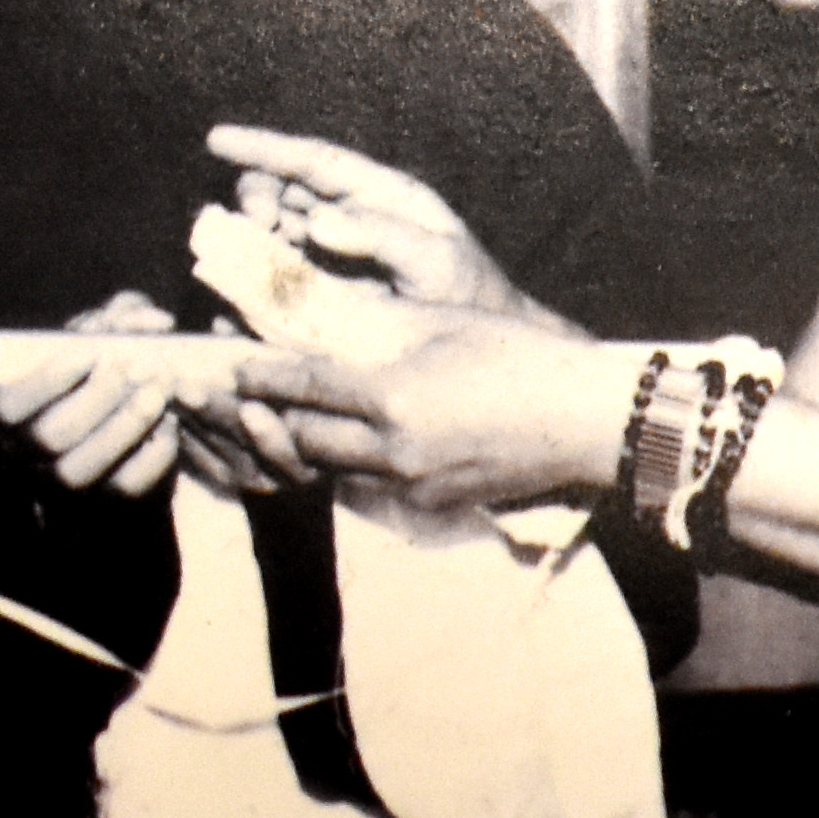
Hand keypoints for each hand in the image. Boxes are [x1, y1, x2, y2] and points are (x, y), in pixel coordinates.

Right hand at [0, 293, 227, 498]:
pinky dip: (153, 453)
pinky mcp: (106, 503)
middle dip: (98, 397)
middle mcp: (29, 452)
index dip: (50, 378)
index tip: (95, 351)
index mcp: (14, 410)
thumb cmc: (109, 371)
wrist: (135, 426)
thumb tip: (145, 318)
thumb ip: (119, 319)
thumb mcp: (106, 337)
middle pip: (50, 435)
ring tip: (159, 392)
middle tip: (139, 368)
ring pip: (82, 468)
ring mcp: (65, 484)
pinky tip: (169, 423)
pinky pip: (126, 486)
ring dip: (126, 424)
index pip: (8, 403)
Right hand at [209, 125, 516, 311]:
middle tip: (256, 224)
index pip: (315, 161)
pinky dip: (253, 280)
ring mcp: (332, 253)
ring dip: (250, 239)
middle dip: (258, 199)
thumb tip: (316, 220)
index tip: (216, 139)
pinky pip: (275, 274)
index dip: (264, 148)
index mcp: (381, 194)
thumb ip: (381, 237)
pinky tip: (236, 295)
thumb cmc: (467, 295)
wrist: (479, 352)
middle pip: (284, 192)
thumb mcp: (435, 261)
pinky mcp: (320, 289)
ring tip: (244, 255)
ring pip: (272, 231)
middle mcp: (350, 216)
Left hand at [225, 311, 632, 520]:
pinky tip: (352, 443)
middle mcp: (393, 450)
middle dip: (272, 419)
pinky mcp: (431, 504)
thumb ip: (378, 322)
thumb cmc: (520, 357)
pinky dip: (352, 465)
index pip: (304, 386)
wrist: (584, 421)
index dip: (262, 375)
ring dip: (308, 447)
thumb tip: (322, 313)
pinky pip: (371, 486)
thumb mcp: (445, 322)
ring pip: (332, 470)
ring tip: (290, 422)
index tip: (234, 365)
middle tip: (248, 400)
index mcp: (393, 397)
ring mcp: (411, 484)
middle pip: (303, 440)